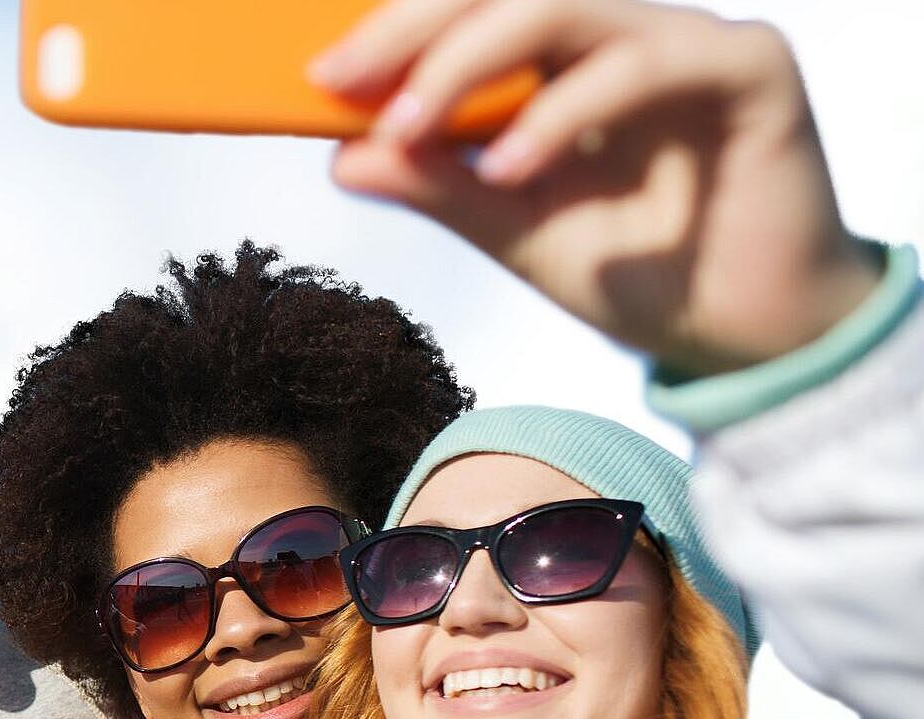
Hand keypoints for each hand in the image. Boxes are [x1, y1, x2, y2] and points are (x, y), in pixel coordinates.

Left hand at [312, 0, 882, 375]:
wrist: (744, 336)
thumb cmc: (637, 271)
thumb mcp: (513, 229)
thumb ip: (437, 187)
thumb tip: (341, 156)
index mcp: (568, 55)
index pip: (472, 8)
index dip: (394, 31)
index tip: (319, 79)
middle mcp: (626, 30)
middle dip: (414, 30)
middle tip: (346, 82)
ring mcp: (687, 39)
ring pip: (562, 5)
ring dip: (468, 63)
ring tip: (410, 129)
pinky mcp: (748, 66)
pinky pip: (640, 63)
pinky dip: (562, 111)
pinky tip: (510, 166)